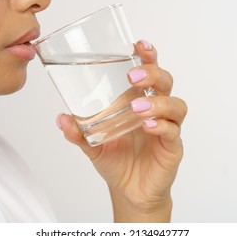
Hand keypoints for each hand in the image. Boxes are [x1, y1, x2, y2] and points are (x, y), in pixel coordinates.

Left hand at [56, 40, 186, 221]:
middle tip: (133, 76)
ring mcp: (167, 128)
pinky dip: (162, 126)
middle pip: (165, 82)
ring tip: (137, 107)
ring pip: (175, 105)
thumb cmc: (117, 161)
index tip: (138, 44)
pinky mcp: (172, 147)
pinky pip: (173, 131)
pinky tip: (147, 126)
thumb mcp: (94, 145)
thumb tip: (61, 118)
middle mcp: (156, 110)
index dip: (148, 56)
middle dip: (153, 73)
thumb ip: (79, 132)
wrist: (129, 191)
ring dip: (158, 102)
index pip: (149, 73)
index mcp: (139, 102)